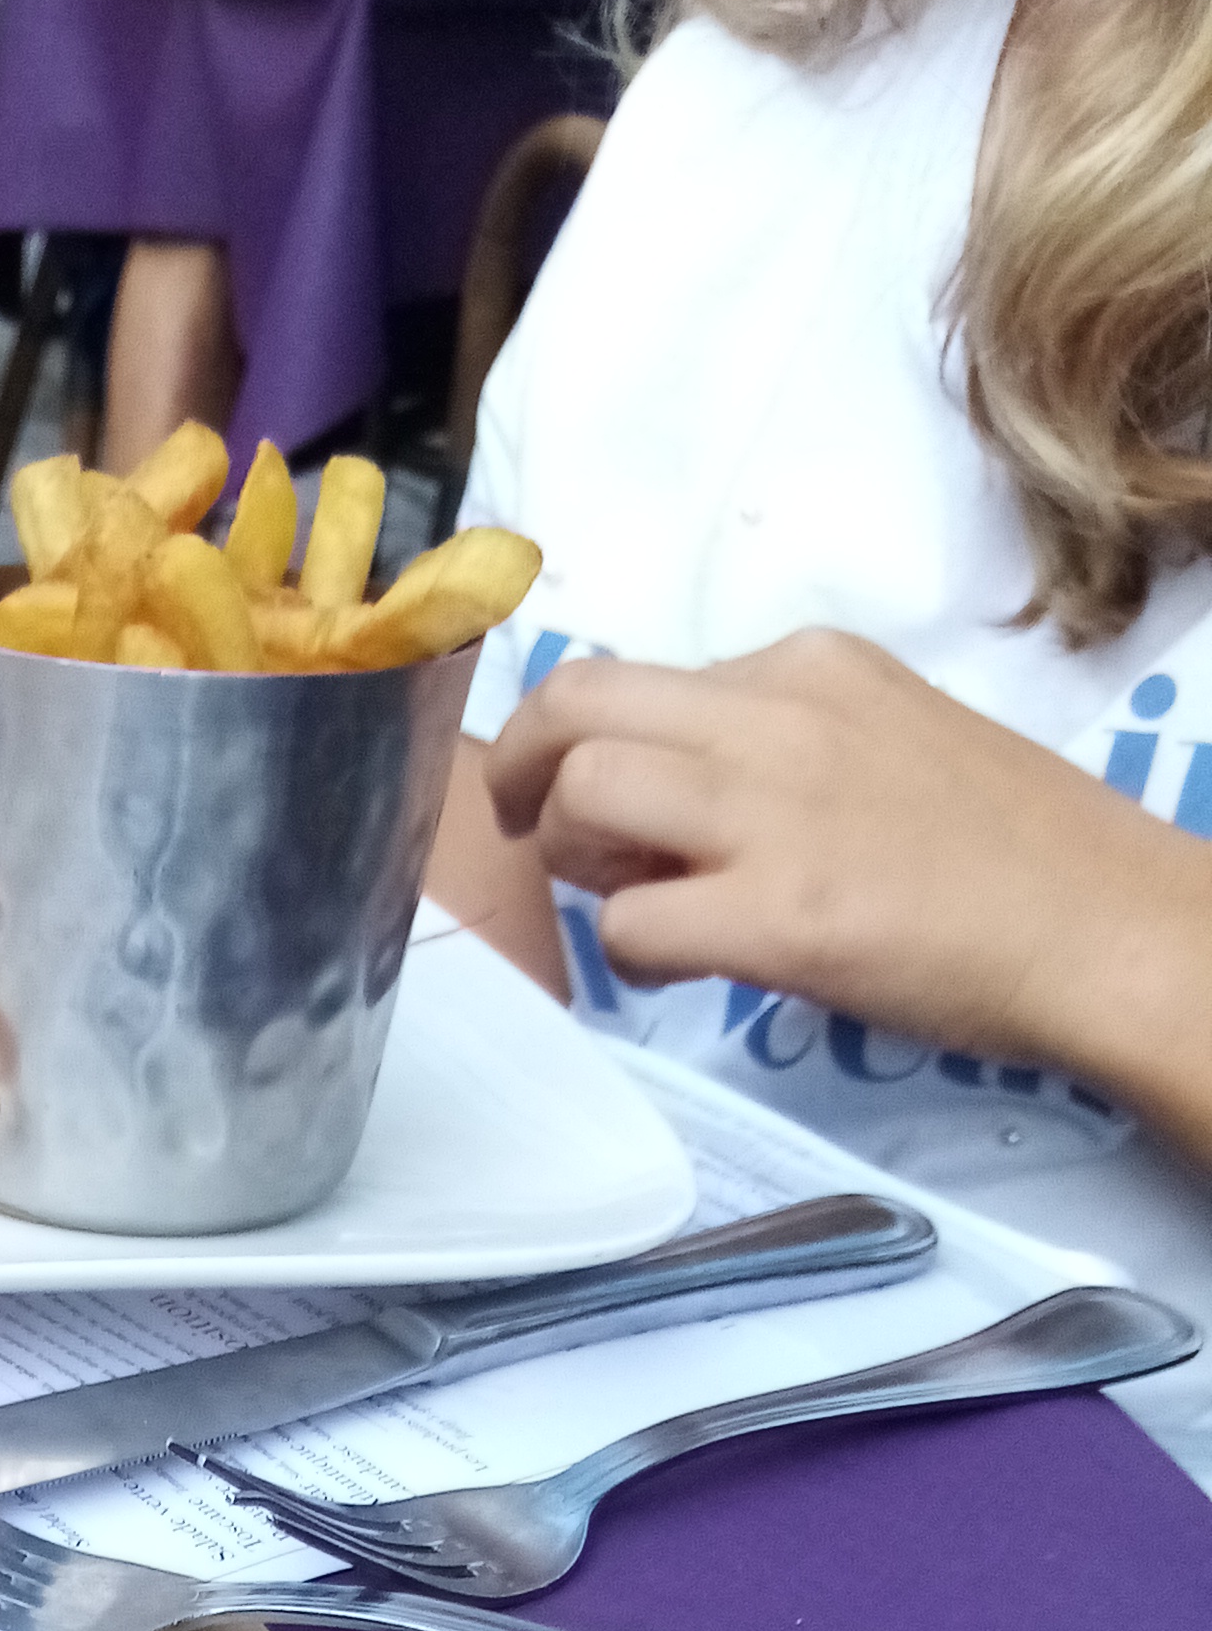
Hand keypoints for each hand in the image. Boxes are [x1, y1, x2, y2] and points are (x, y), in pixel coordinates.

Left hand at [485, 628, 1211, 1155]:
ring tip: (632, 897)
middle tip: (544, 838)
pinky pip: (627, 921)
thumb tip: (673, 786)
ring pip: (582, 791)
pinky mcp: (780, 915)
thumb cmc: (1007, 852)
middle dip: (524, 772)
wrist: (1105, 925)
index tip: (607, 801)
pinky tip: (693, 965)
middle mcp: (781, 714)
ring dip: (572, 856)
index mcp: (808, 665)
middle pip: (574, 701)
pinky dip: (633, 952)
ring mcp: (776, 812)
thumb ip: (775, 745)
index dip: (590, 743)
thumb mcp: (886, 739)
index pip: (637, 675)